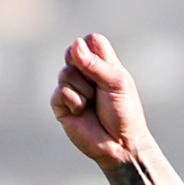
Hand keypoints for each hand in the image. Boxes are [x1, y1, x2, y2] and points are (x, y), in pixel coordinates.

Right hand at [51, 33, 147, 167]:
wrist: (120, 144)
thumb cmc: (123, 112)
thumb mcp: (115, 82)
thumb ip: (95, 64)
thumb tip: (75, 45)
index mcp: (101, 63)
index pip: (90, 40)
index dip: (93, 52)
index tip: (106, 70)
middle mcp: (83, 72)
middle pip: (72, 52)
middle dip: (85, 69)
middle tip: (98, 87)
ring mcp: (71, 88)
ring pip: (65, 73)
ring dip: (83, 90)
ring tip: (93, 103)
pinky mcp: (61, 105)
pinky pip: (60, 91)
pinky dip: (74, 102)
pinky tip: (82, 112)